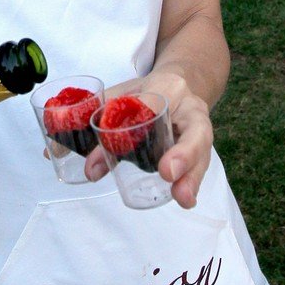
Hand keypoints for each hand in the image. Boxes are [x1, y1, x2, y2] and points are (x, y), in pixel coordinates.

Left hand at [85, 70, 213, 209]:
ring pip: (202, 152)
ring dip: (191, 177)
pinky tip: (185, 198)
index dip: (151, 114)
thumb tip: (83, 166)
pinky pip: (199, 165)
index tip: (139, 132)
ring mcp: (199, 131)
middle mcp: (191, 109)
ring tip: (183, 198)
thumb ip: (100, 126)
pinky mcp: (199, 149)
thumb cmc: (145, 93)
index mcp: (168, 86)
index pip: (159, 97)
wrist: (175, 89)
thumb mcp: (120, 97)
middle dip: (184, 153)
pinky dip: (191, 183)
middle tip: (167, 174)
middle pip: (195, 130)